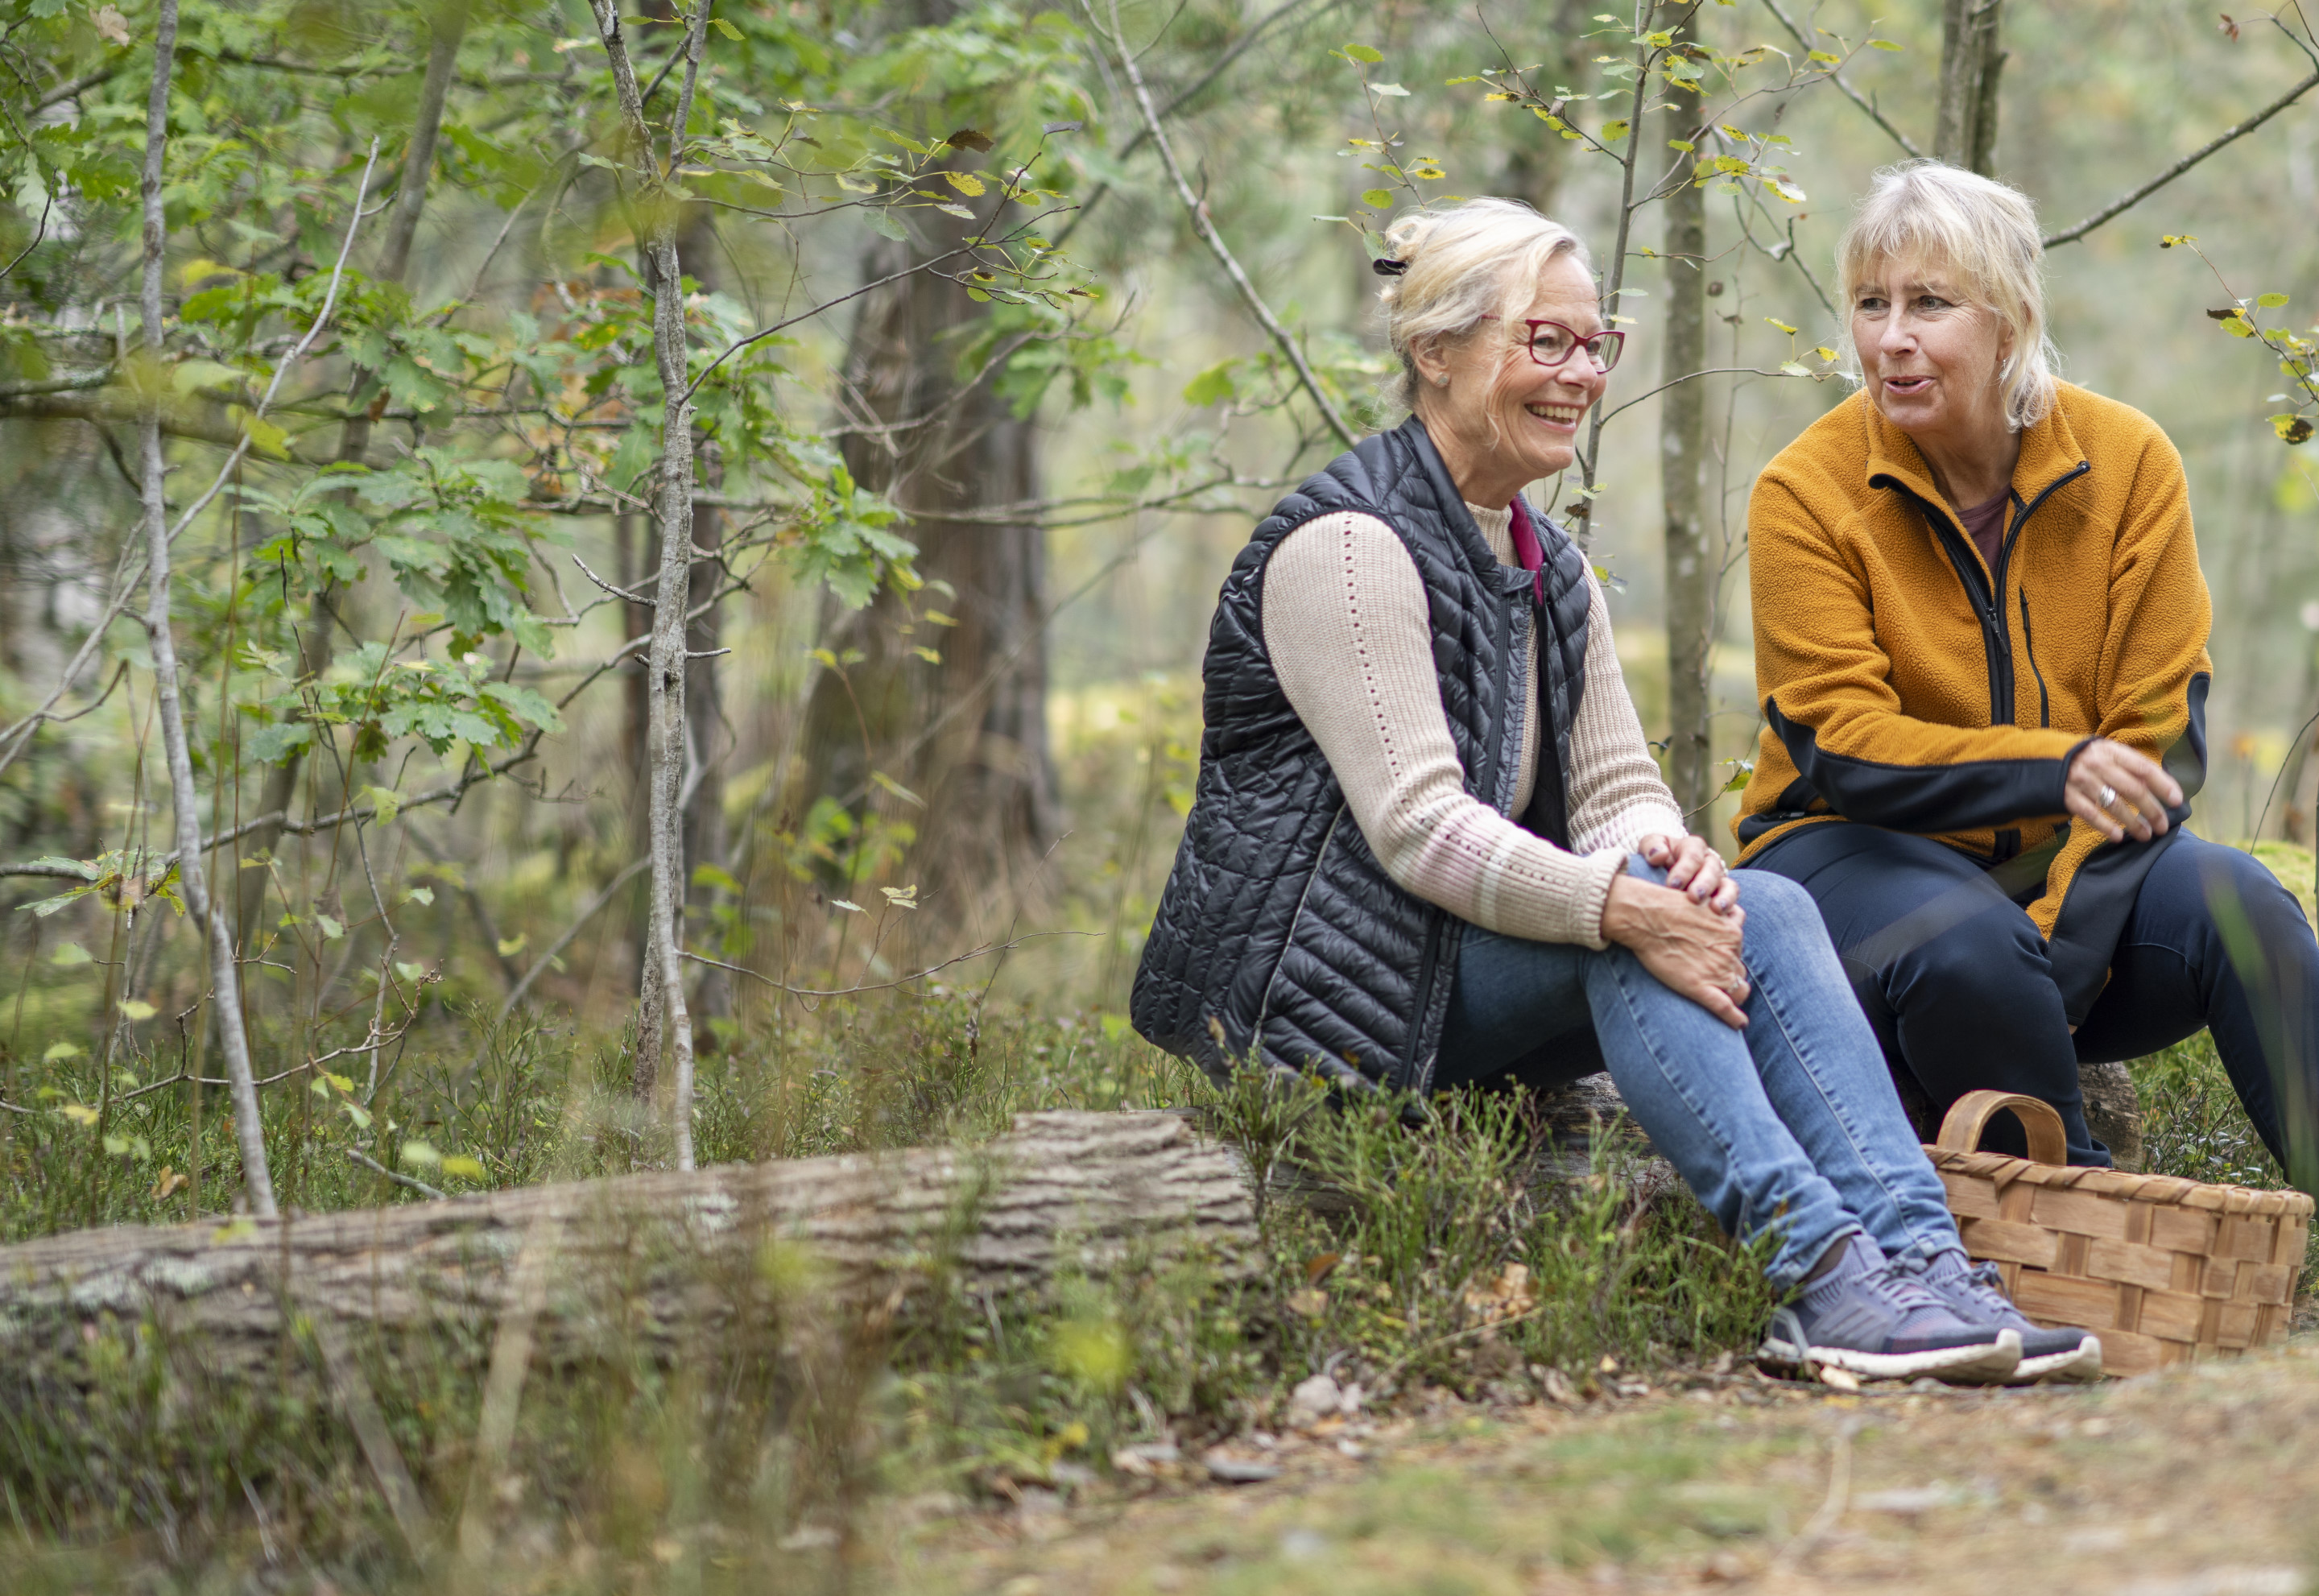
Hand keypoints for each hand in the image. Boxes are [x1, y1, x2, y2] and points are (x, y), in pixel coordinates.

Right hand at [1600, 871, 1750, 1028]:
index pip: (1740, 955)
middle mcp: (1729, 952)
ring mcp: (1716, 970)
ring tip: (1727, 1003)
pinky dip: (1735, 1019)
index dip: (1731, 963)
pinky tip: (1740, 1024)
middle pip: (1739, 973)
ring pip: (1737, 989)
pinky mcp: (1700, 987)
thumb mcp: (1703, 906)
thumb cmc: (1666, 908)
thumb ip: (1717, 918)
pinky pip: (1725, 1008)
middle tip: (1715, 981)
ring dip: (1733, 995)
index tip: (1721, 968)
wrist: (1644, 916)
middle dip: (1731, 978)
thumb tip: (1719, 924)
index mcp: (1732, 933)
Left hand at [1636, 833, 1739, 914]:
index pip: (1693, 855)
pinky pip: (1736, 905)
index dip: (1684, 869)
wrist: (1660, 873)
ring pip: (1729, 886)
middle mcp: (1709, 862)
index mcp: (1692, 847)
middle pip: (1713, 870)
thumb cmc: (1655, 859)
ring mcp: (1719, 882)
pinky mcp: (1724, 899)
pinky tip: (1725, 922)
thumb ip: (1652, 846)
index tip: (1673, 884)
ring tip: (1717, 910)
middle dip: (1704, 884)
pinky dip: (1734, 913)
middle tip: (1694, 897)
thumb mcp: (1650, 846)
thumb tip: (1658, 856)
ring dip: (1724, 898)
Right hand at [2065, 739, 2181, 843]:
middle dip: (2152, 810)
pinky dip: (2105, 827)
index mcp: (2112, 752)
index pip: (2144, 768)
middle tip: (2163, 826)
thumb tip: (2162, 787)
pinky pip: (2090, 814)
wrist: (2045, 758)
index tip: (2177, 801)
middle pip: (2133, 790)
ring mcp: (2082, 781)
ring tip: (2146, 835)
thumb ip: (2131, 766)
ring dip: (2133, 823)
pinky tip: (2118, 837)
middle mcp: (2098, 765)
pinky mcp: (2067, 796)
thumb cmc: (2087, 758)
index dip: (2163, 785)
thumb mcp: (2108, 753)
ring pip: (2114, 805)